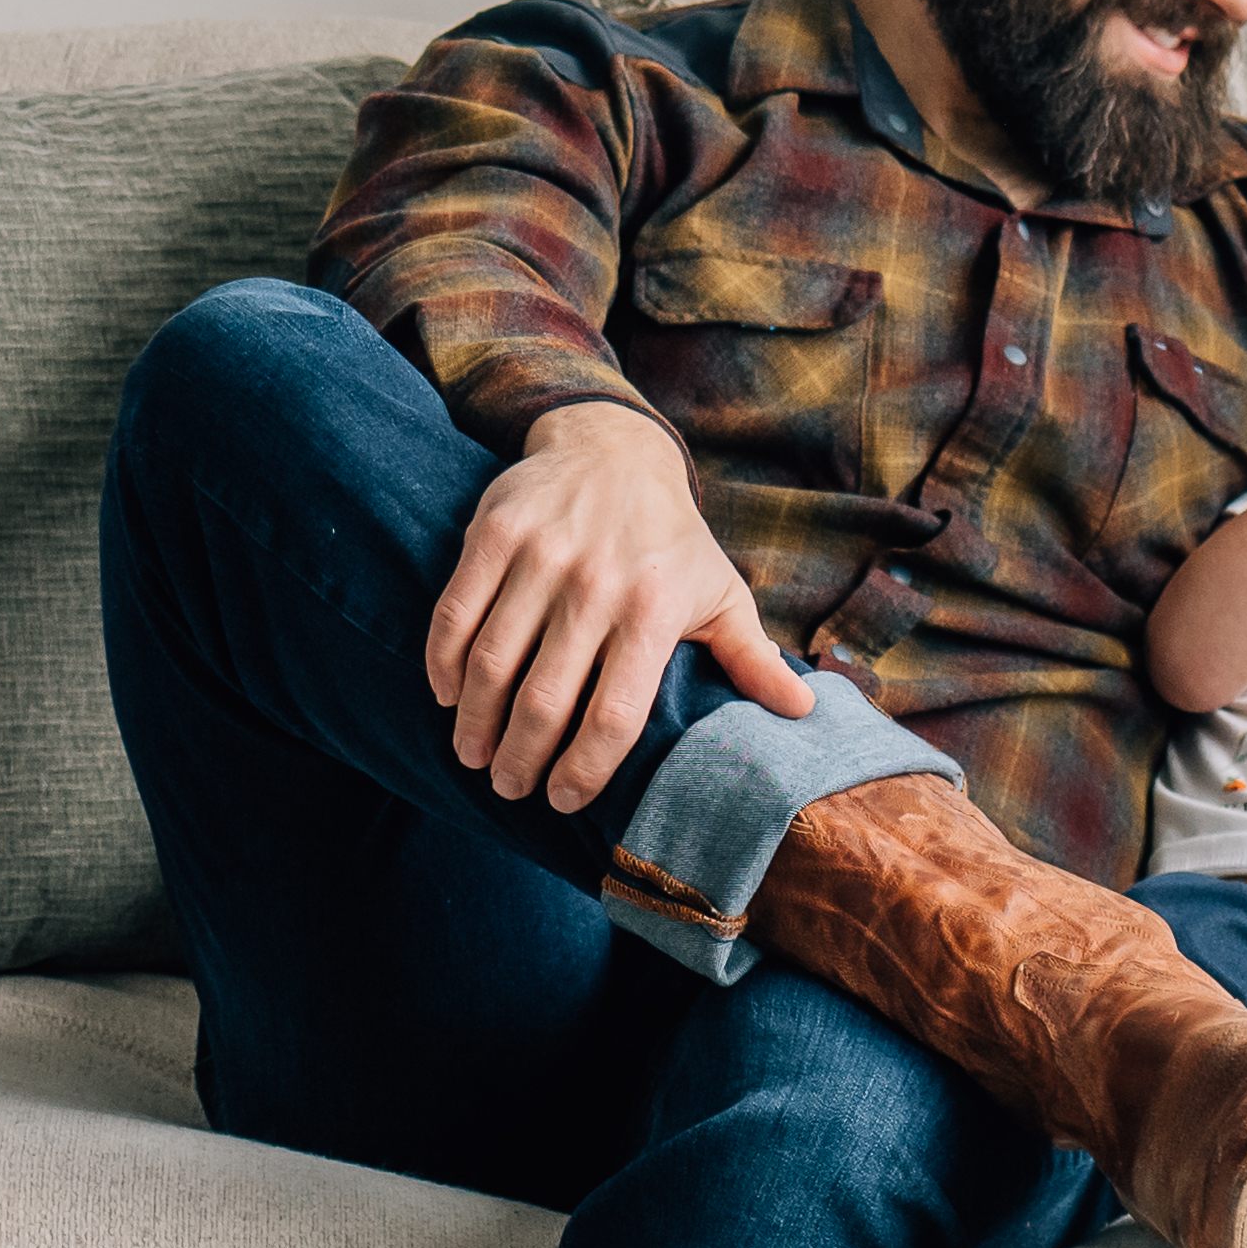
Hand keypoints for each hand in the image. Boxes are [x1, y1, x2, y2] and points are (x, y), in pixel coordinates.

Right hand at [428, 401, 812, 814]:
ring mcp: (541, 557)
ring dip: (475, 723)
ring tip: (474, 756)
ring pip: (492, 662)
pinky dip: (442, 664)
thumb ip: (752, 655)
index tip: (563, 800)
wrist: (615, 447)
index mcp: (655, 610)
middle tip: (509, 788)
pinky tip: (446, 696)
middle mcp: (597, 585)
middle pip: (544, 699)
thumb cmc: (672, 539)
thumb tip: (803, 713)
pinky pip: (455, 613)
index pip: (614, 715)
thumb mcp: (721, 591)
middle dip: (520, 759)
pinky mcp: (494, 534)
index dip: (584, 769)